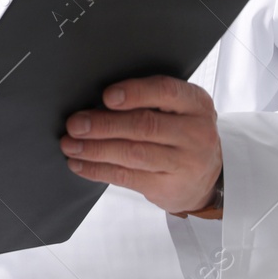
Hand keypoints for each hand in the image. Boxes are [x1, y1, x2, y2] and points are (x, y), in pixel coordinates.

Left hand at [59, 75, 221, 214]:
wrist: (207, 178)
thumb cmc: (181, 134)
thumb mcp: (177, 110)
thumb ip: (148, 101)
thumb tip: (96, 101)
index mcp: (196, 103)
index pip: (165, 91)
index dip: (134, 93)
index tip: (106, 96)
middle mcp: (196, 132)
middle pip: (144, 125)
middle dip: (104, 124)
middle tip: (75, 124)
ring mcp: (184, 162)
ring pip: (133, 153)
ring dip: (95, 149)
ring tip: (70, 145)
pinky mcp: (168, 187)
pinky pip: (127, 177)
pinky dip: (98, 170)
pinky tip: (79, 163)